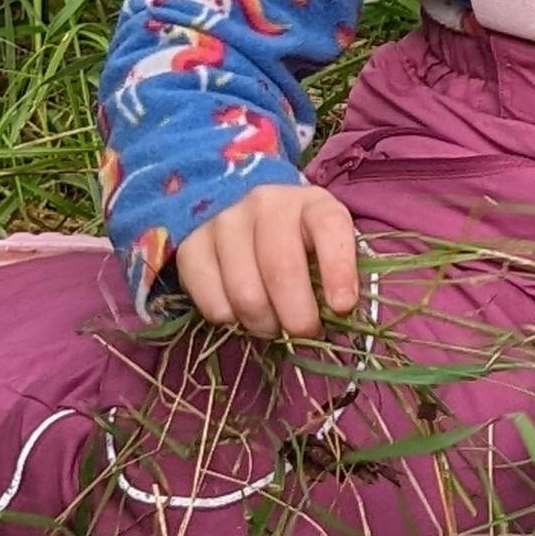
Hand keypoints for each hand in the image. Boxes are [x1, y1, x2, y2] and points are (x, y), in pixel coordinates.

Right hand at [172, 182, 361, 338]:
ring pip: (245, 292)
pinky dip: (230, 320)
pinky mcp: (192, 246)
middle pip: (281, 269)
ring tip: (273, 326)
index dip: (338, 270)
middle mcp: (266, 204)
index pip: (329, 227)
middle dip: (298, 315)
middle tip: (305, 334)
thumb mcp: (328, 249)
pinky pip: (210, 300)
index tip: (342, 308)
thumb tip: (342, 316)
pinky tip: (242, 316)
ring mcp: (225, 222)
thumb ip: (340, 276)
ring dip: (263, 323)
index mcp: (312, 202)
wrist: (246, 221)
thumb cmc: (300, 244)